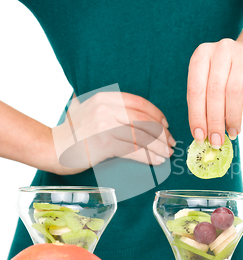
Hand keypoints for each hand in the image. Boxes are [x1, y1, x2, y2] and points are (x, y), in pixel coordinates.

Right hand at [52, 92, 174, 173]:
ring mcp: (105, 125)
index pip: (139, 103)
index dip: (157, 114)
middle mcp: (106, 108)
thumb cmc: (75, 133)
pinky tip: (156, 161)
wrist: (53, 148)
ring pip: (141, 136)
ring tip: (167, 154)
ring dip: (158, 147)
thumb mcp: (91, 111)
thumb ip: (112, 110)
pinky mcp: (104, 144)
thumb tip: (144, 121)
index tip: (166, 125)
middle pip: (144, 120)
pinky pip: (133, 150)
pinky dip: (148, 157)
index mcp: (105, 97)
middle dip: (162, 133)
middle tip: (171, 143)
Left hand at [187, 38, 242, 146]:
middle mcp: (222, 49)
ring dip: (233, 117)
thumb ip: (205, 102)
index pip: (195, 89)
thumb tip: (203, 134)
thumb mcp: (212, 80)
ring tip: (233, 132)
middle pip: (214, 92)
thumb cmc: (230, 73)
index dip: (196, 116)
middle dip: (215, 121)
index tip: (200, 136)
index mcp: (202, 54)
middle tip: (216, 140)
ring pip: (234, 91)